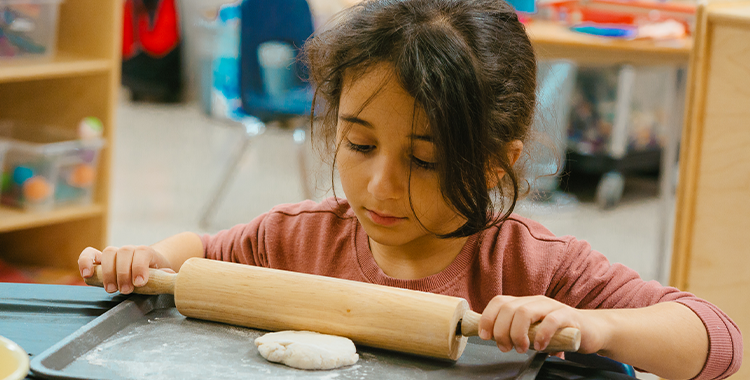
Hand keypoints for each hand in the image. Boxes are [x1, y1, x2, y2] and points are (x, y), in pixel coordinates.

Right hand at [78, 245, 174, 293]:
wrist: (147, 266)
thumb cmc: (155, 274)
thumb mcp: (164, 275)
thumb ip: (167, 276)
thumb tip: (172, 278)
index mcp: (148, 252)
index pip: (143, 252)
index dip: (140, 266)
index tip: (140, 282)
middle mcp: (131, 250)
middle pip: (125, 252)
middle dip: (124, 273)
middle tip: (126, 290)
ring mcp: (115, 253)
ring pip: (109, 253)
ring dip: (109, 272)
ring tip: (112, 289)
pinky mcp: (100, 259)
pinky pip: (89, 254)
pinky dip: (85, 262)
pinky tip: (87, 275)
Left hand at [479, 295, 607, 354]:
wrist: (591, 330)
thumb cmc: (558, 332)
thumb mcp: (532, 331)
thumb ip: (516, 331)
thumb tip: (492, 338)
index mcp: (525, 303)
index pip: (499, 302)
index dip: (488, 317)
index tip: (485, 336)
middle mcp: (536, 301)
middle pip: (509, 308)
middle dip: (502, 330)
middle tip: (505, 347)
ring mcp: (552, 306)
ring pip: (525, 312)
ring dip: (518, 333)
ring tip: (521, 348)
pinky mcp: (568, 315)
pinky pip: (551, 320)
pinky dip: (542, 334)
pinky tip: (540, 346)